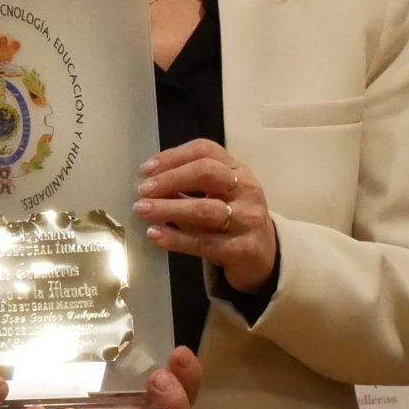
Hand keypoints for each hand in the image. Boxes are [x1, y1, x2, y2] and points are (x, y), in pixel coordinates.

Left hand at [136, 140, 276, 291]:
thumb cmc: (234, 220)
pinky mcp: (242, 249)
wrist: (265, 257)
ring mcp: (247, 219)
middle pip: (207, 173)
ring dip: (170, 208)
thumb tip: (149, 184)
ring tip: (143, 210)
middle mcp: (247, 190)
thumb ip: (189, 187)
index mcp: (238, 170)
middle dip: (171, 179)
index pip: (206, 151)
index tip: (147, 169)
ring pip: (206, 209)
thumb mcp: (218, 196)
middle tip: (143, 190)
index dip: (173, 156)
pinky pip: (204, 242)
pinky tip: (156, 234)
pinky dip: (176, 238)